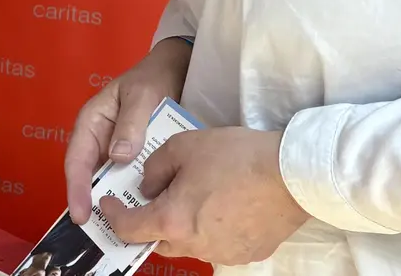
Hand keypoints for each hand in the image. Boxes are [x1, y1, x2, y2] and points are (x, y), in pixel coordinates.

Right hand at [65, 37, 191, 223]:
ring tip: (118, 233)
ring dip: (112, 204)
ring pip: (108, 182)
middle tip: (97, 234)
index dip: (77, 188)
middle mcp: (99, 140)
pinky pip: (128, 180)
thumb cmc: (152, 78)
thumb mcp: (142, 95)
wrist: (175, 71)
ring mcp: (116, 150)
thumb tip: (118, 157)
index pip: (77, 159)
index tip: (81, 214)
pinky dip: (132, 197)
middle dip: (91, 205)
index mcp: (91, 122)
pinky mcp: (134, 158)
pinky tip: (142, 214)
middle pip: (89, 177)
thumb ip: (131, 123)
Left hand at [97, 127, 308, 265]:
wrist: (292, 173)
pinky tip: (220, 206)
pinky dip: (210, 229)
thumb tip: (147, 185)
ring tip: (191, 197)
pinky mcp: (248, 254)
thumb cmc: (235, 157)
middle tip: (151, 198)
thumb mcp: (182, 147)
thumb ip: (154, 168)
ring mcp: (224, 253)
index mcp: (172, 221)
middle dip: (148, 222)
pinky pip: (217, 244)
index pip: (129, 228)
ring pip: (189, 244)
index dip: (112, 215)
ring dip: (181, 226)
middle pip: (158, 241)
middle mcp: (195, 245)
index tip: (108, 204)